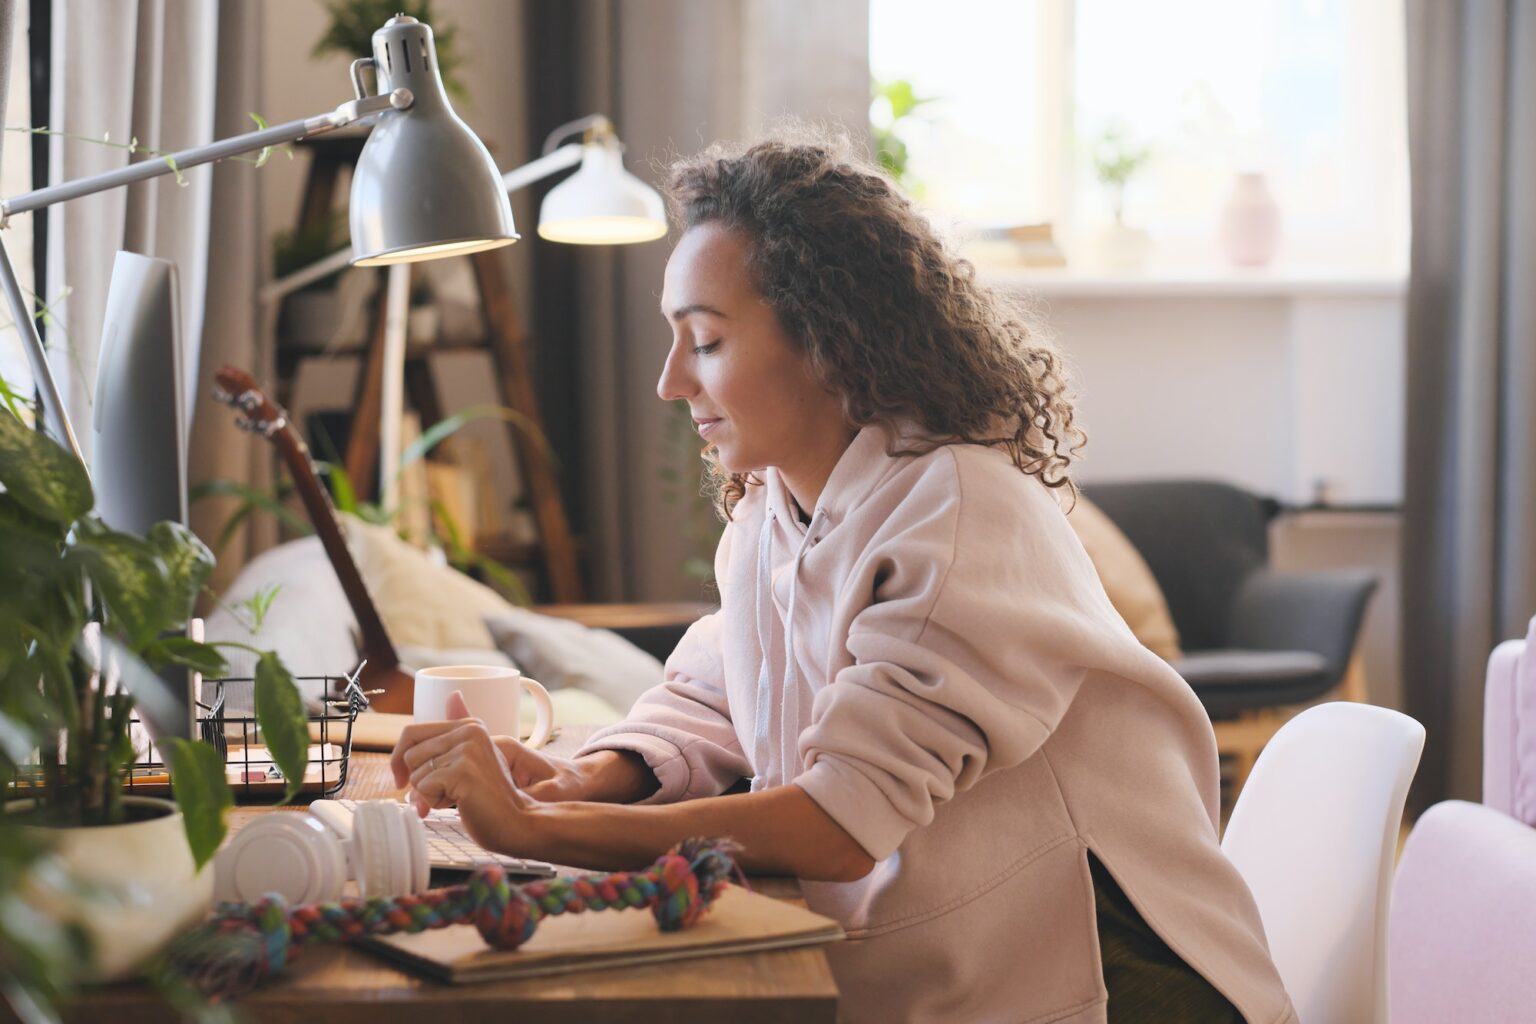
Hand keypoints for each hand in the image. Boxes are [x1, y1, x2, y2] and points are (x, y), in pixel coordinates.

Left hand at [389, 690, 531, 850]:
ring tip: (458, 796)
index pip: (412, 733)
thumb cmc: (488, 798)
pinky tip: (460, 802)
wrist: (515, 821)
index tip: (401, 780)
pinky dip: (434, 803)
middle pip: (409, 755)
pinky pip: (423, 789)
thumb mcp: (465, 763)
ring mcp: (467, 750)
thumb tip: (453, 695)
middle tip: (445, 792)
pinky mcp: (462, 771)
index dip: (399, 760)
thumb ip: (449, 739)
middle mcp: (470, 731)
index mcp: (470, 725)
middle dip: (419, 781)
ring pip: (415, 774)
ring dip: (429, 794)